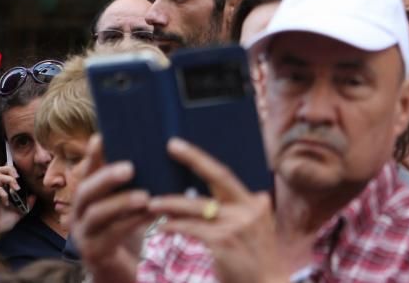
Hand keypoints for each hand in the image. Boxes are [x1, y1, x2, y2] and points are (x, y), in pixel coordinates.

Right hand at [0, 164, 34, 252]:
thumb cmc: (4, 222)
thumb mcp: (21, 211)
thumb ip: (28, 203)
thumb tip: (35, 195)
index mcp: (4, 189)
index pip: (7, 172)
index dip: (14, 170)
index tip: (23, 176)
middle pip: (0, 169)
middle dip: (11, 170)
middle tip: (18, 177)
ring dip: (10, 180)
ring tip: (16, 189)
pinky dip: (4, 194)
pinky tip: (6, 203)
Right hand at [71, 135, 151, 282]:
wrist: (121, 270)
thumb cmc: (127, 228)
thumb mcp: (128, 201)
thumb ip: (133, 179)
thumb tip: (152, 146)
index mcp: (87, 196)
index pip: (88, 171)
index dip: (92, 155)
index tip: (101, 136)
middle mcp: (78, 213)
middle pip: (85, 191)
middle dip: (106, 178)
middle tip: (130, 167)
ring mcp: (83, 234)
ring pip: (96, 215)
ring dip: (120, 203)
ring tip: (144, 197)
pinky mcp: (94, 253)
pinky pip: (110, 236)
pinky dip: (131, 224)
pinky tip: (150, 215)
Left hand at [148, 138, 286, 282]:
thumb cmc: (254, 262)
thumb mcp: (252, 231)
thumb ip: (235, 213)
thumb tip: (202, 199)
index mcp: (256, 203)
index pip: (226, 175)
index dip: (202, 159)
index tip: (180, 146)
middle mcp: (250, 208)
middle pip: (218, 176)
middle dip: (193, 159)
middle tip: (170, 146)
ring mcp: (238, 224)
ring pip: (197, 206)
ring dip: (171, 203)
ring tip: (152, 203)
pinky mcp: (223, 242)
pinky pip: (191, 229)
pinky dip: (174, 226)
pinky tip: (161, 227)